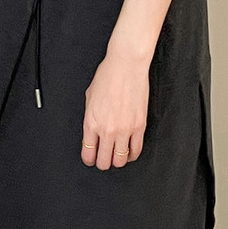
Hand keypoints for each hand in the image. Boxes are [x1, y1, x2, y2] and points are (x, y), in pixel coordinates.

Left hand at [81, 51, 149, 169]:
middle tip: (105, 158)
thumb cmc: (108, 75)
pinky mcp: (139, 126)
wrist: (126, 65)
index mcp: (91, 122)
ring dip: (118, 160)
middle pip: (104, 162)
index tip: (92, 158)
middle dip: (103, 162)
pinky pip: (136, 150)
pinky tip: (130, 151)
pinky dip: (132, 154)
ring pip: (120, 160)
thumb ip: (90, 117)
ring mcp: (124, 129)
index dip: (90, 159)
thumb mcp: (89, 97)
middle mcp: (106, 129)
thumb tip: (93, 130)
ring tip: (118, 155)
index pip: (88, 154)